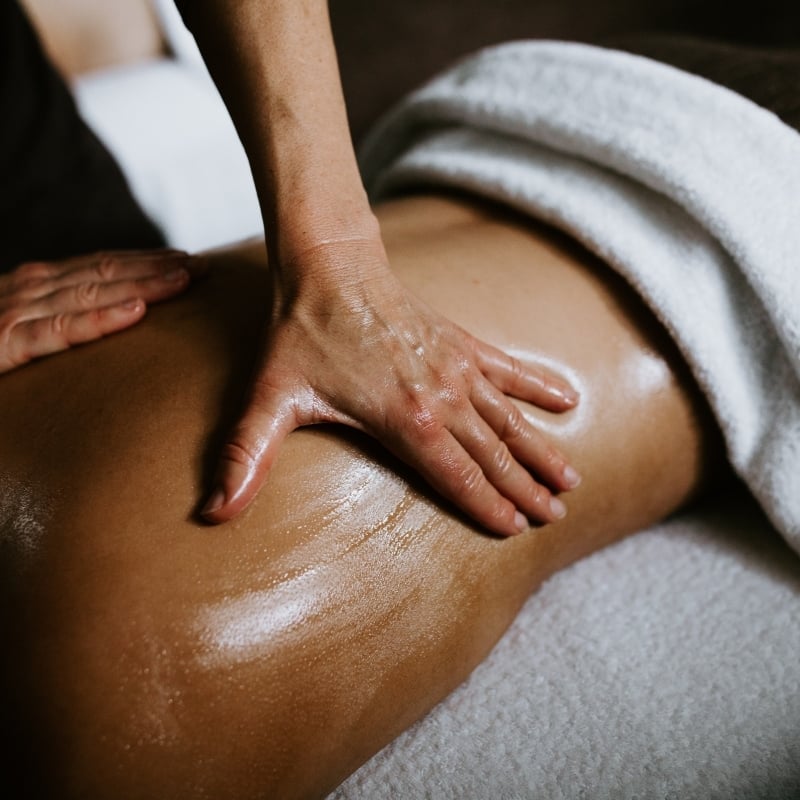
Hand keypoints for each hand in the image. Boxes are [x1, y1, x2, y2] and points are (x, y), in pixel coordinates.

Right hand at [0, 249, 201, 372]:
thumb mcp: (19, 326)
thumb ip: (57, 319)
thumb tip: (114, 318)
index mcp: (38, 284)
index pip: (102, 265)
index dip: (147, 261)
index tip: (187, 261)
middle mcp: (32, 290)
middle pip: (106, 273)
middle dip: (158, 268)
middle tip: (203, 267)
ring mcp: (19, 313)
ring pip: (93, 293)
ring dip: (143, 284)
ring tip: (183, 280)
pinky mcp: (6, 343)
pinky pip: (61, 330)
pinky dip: (101, 318)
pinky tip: (136, 312)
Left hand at [202, 238, 580, 536]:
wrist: (330, 265)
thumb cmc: (301, 333)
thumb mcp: (270, 398)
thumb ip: (245, 457)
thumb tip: (211, 512)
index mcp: (404, 418)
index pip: (456, 474)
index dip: (487, 506)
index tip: (516, 530)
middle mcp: (441, 396)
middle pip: (493, 453)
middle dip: (525, 488)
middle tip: (556, 517)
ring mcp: (456, 367)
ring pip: (508, 418)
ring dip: (540, 450)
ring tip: (570, 480)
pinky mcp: (460, 342)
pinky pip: (508, 369)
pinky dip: (538, 386)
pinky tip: (567, 400)